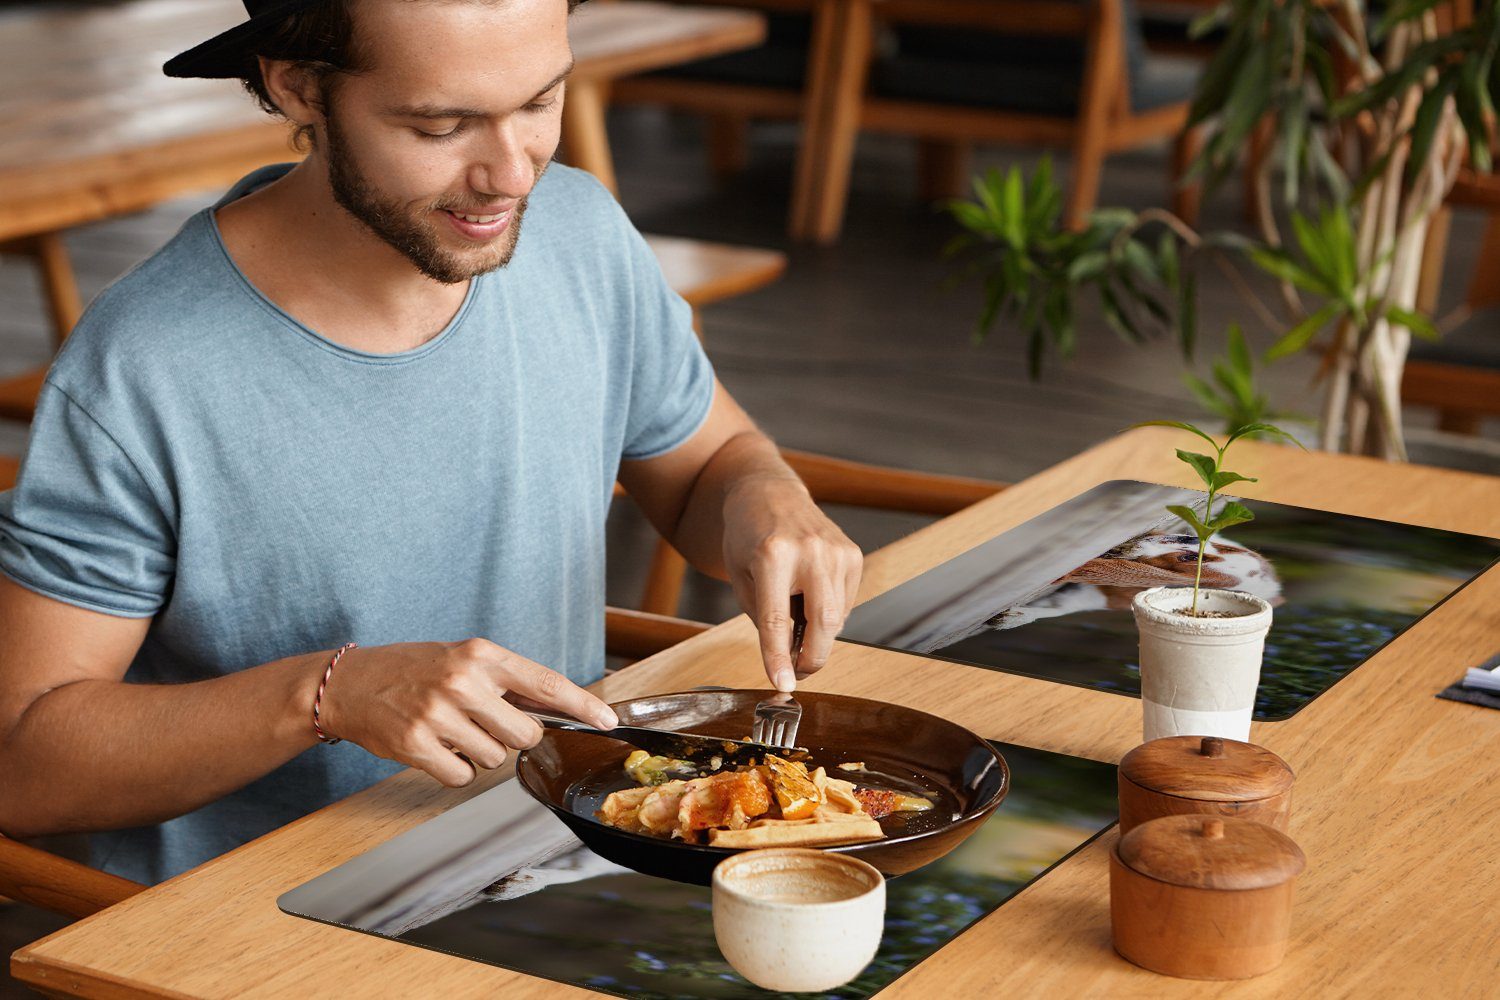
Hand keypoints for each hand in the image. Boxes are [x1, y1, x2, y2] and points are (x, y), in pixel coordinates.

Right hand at [316, 639, 617, 786]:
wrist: (349, 683)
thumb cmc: (413, 670)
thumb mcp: (463, 659)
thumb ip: (507, 681)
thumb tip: (560, 705)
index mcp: (481, 655)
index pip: (545, 682)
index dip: (581, 705)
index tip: (607, 720)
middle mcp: (462, 681)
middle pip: (525, 733)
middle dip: (514, 737)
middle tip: (486, 724)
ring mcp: (438, 713)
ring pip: (494, 758)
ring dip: (479, 753)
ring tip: (451, 730)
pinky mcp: (416, 744)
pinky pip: (462, 775)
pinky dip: (455, 770)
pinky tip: (436, 749)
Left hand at [721, 476, 863, 691]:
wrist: (769, 494)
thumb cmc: (748, 536)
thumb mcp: (740, 578)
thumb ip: (763, 618)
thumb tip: (790, 658)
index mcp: (772, 555)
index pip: (777, 620)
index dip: (779, 658)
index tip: (783, 684)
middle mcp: (810, 550)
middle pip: (823, 623)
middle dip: (812, 658)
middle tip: (797, 671)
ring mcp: (837, 550)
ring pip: (837, 618)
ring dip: (818, 635)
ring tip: (795, 620)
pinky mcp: (853, 554)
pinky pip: (845, 603)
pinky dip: (828, 613)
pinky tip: (810, 597)